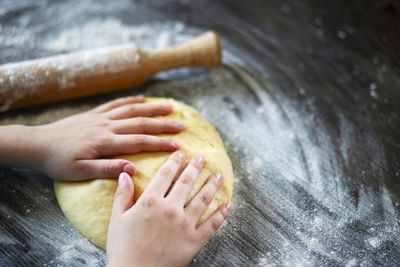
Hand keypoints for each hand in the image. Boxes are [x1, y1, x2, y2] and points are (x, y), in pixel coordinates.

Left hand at [29, 95, 183, 180]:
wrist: (38, 144)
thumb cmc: (59, 162)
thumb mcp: (80, 172)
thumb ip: (107, 169)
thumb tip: (132, 169)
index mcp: (106, 142)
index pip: (139, 142)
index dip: (160, 143)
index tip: (178, 145)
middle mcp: (107, 126)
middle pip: (141, 123)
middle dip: (163, 125)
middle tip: (182, 125)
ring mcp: (101, 118)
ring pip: (131, 110)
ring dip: (152, 109)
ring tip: (170, 108)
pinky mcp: (94, 114)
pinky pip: (116, 104)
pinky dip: (130, 100)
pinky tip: (142, 99)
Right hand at [106, 151, 230, 266]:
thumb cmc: (123, 248)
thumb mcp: (116, 219)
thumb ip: (122, 195)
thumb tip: (125, 173)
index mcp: (150, 202)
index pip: (165, 175)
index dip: (174, 162)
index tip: (181, 153)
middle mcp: (170, 209)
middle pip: (186, 182)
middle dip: (195, 167)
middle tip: (202, 158)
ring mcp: (185, 224)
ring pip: (203, 198)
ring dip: (212, 185)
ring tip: (218, 175)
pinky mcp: (194, 240)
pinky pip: (212, 224)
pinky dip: (221, 214)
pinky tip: (228, 205)